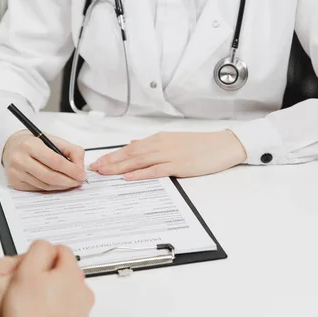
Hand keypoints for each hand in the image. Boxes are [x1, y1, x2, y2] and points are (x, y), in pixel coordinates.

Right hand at [2, 130, 86, 191]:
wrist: (12, 146)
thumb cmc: (34, 142)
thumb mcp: (53, 140)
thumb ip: (71, 151)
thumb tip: (80, 168)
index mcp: (30, 145)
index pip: (55, 161)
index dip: (71, 170)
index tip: (81, 175)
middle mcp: (20, 159)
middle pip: (50, 176)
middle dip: (69, 181)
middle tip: (79, 182)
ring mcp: (16, 172)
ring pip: (45, 185)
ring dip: (61, 186)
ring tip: (71, 183)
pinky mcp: (15, 182)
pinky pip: (38, 189)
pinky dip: (51, 188)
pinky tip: (58, 184)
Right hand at [3, 241, 94, 316]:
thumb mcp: (26, 272)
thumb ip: (38, 250)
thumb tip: (44, 245)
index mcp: (72, 273)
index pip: (61, 249)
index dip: (42, 256)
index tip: (31, 267)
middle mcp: (82, 290)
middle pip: (64, 270)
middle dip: (47, 274)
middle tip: (28, 286)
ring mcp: (81, 309)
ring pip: (65, 291)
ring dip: (51, 293)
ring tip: (32, 304)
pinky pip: (65, 309)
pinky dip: (53, 311)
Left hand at [89, 131, 246, 179]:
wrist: (223, 144)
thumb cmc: (201, 145)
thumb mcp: (174, 141)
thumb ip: (153, 144)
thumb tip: (135, 145)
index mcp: (159, 139)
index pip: (130, 148)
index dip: (112, 155)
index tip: (99, 162)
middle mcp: (160, 144)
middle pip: (130, 154)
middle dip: (110, 162)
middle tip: (94, 169)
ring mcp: (169, 154)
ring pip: (138, 160)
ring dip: (119, 167)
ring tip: (104, 173)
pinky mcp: (179, 164)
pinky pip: (155, 170)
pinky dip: (140, 173)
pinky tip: (128, 177)